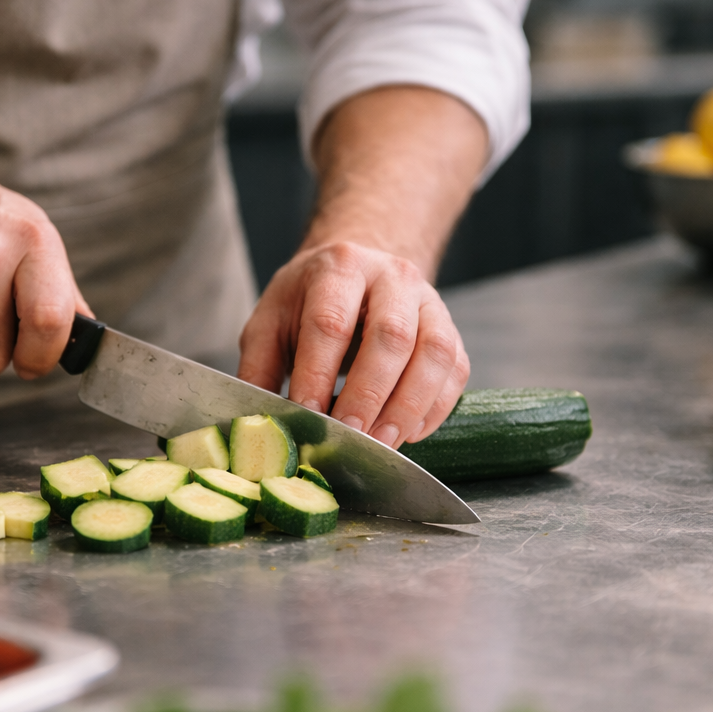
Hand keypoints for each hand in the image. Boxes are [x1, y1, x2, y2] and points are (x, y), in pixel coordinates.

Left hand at [235, 85, 486, 446]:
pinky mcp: (451, 331)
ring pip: (433, 354)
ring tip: (382, 443)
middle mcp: (391, 277)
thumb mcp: (271, 322)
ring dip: (408, 406)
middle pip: (391, 335)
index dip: (319, 373)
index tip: (307, 414)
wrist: (359, 272)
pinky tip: (408, 433)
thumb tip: (257, 425)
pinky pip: (455, 372)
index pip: (330, 321)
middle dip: (369, 393)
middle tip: (350, 436)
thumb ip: (258, 369)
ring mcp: (429, 302)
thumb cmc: (308, 304)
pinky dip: (434, 409)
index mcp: (339, 267)